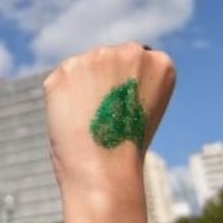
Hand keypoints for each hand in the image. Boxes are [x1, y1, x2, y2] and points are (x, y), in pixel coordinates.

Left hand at [44, 42, 175, 205]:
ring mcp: (99, 56)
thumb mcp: (143, 108)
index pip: (136, 64)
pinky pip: (61, 79)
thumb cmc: (125, 150)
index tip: (125, 112)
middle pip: (109, 61)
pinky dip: (61, 97)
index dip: (126, 91)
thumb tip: (97, 72)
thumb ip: (128, 81)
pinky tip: (71, 116)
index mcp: (160, 63)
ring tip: (88, 120)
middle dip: (102, 83)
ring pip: (83, 68)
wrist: (105, 170)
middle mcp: (132, 52)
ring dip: (81, 88)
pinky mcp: (68, 67)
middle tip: (103, 118)